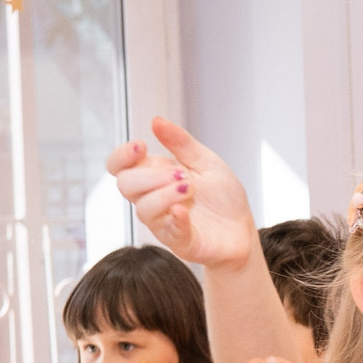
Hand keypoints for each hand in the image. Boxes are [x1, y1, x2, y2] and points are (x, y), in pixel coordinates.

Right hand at [106, 118, 256, 271]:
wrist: (242, 230)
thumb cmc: (222, 197)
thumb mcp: (205, 162)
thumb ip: (181, 143)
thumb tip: (156, 121)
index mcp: (155, 176)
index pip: (119, 167)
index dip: (121, 156)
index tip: (141, 146)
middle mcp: (153, 199)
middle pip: (125, 185)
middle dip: (150, 175)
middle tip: (181, 174)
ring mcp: (164, 222)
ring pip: (144, 209)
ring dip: (164, 194)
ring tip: (190, 188)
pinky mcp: (180, 241)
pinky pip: (169, 232)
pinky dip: (176, 219)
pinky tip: (185, 211)